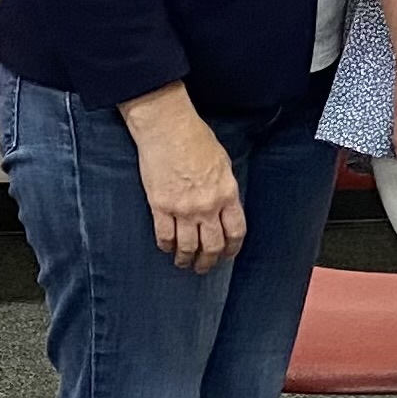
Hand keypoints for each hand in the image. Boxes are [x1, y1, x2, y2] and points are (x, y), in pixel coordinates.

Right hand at [118, 83, 244, 273]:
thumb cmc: (197, 140)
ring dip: (186, 259)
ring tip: (184, 263)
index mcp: (227, 193)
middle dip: (209, 261)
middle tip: (205, 267)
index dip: (232, 248)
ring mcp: (183, 208)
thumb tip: (223, 206)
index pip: (236, 231)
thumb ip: (224, 189)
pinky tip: (167, 248)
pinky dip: (166, 246)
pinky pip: (164, 236)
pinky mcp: (160, 207)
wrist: (169, 130)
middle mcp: (207, 206)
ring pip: (187, 246)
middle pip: (212, 245)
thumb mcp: (223, 164)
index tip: (228, 255)